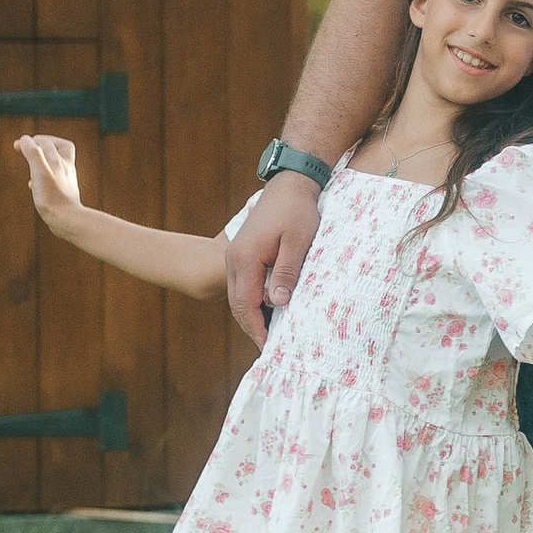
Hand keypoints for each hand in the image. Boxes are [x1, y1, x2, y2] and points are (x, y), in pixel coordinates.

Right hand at [15, 133, 83, 230]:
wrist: (67, 221)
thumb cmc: (52, 196)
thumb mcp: (39, 171)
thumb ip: (33, 153)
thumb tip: (26, 139)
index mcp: (61, 161)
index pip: (47, 142)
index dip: (31, 140)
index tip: (17, 145)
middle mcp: (66, 169)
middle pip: (60, 148)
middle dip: (43, 144)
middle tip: (29, 147)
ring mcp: (66, 182)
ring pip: (57, 165)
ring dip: (42, 161)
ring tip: (30, 165)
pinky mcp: (63, 195)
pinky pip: (54, 182)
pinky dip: (42, 179)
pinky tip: (33, 187)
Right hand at [226, 172, 321, 345]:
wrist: (288, 184)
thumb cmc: (296, 211)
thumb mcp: (298, 243)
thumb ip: (286, 273)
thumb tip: (277, 303)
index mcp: (246, 258)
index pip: (246, 302)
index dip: (256, 327)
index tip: (267, 346)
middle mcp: (234, 259)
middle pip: (238, 302)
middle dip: (251, 326)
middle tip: (269, 347)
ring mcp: (236, 256)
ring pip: (238, 294)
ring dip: (251, 314)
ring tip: (270, 333)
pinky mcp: (243, 253)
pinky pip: (243, 283)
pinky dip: (252, 299)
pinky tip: (269, 309)